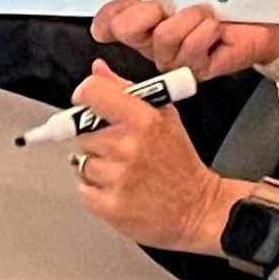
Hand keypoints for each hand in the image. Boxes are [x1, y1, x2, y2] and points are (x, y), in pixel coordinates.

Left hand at [67, 62, 241, 254]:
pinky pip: (83, 190)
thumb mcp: (164, 117)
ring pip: (81, 163)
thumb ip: (127, 91)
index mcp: (142, 120)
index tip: (84, 102)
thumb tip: (99, 71)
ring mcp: (118, 178)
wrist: (198, 208)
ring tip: (124, 172)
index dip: (84, 95)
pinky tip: (120, 189)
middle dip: (97, 139)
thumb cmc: (180, 163)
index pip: (93, 92)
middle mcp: (127, 147)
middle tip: (121, 149)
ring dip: (97, 167)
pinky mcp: (110, 206)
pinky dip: (96, 192)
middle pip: (83, 133)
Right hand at [95, 0, 278, 82]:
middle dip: (146, 13)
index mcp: (145, 20)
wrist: (269, 17)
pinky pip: (191, 52)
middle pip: (126, 32)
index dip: (113, 14)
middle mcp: (155, 42)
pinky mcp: (198, 70)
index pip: (109, 23)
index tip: (136, 0)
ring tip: (206, 14)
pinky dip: (206, 32)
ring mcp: (175, 59)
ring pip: (163, 38)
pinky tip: (217, 28)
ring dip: (189, 18)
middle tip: (168, 5)